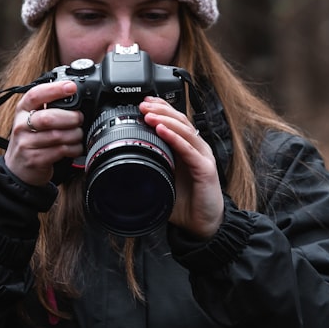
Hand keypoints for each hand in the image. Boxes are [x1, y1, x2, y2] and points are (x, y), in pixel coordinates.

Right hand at [4, 81, 83, 185]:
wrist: (17, 169)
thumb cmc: (30, 140)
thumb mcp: (32, 119)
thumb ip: (47, 107)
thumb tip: (73, 94)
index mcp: (22, 110)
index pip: (35, 95)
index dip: (54, 89)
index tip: (71, 87)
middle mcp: (21, 125)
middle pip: (48, 118)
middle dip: (70, 117)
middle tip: (79, 118)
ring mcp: (26, 144)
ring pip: (56, 136)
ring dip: (74, 134)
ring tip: (79, 134)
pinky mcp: (35, 159)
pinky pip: (59, 151)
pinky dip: (73, 148)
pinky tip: (75, 147)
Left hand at [139, 97, 223, 238]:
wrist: (204, 225)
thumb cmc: (186, 203)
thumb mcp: (162, 182)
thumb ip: (149, 170)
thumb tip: (123, 166)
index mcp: (185, 149)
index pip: (174, 121)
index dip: (161, 108)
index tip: (143, 102)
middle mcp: (196, 149)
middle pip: (179, 120)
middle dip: (161, 109)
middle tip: (143, 104)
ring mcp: (202, 157)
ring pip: (185, 130)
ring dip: (166, 119)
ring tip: (149, 114)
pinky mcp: (205, 169)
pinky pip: (189, 149)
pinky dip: (175, 138)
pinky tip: (163, 130)